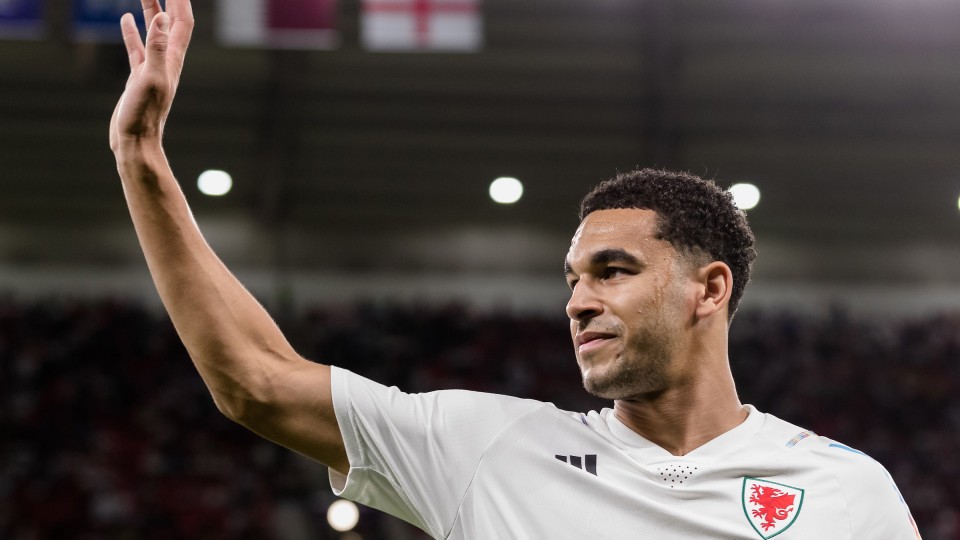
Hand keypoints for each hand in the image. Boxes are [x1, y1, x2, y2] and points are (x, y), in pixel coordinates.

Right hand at [109, 0, 193, 152]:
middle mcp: (167, 61)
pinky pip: (137, 47)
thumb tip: (163, 18)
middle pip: (171, 22)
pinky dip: (133, 31)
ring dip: (151, 10)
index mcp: (173, 59)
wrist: (136, 142)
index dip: (180, 0)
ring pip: (154, 32)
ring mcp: (152, 68)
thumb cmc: (144, 115)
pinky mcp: (138, 76)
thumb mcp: (150, 77)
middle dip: (169, 0)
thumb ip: (158, 48)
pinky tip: (126, 19)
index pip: (182, 21)